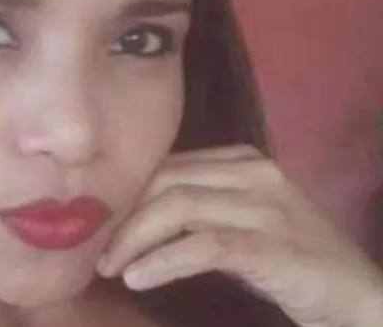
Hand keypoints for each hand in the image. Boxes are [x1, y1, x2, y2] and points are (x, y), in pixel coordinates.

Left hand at [97, 145, 382, 326]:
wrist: (354, 293)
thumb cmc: (287, 256)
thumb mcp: (236, 221)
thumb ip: (194, 209)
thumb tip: (130, 216)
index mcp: (241, 160)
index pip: (167, 166)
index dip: (128, 195)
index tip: (101, 225)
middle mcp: (254, 173)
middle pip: (166, 181)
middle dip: (125, 218)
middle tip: (100, 252)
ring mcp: (267, 207)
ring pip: (178, 208)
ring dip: (134, 240)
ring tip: (112, 267)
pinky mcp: (273, 245)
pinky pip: (203, 247)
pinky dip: (163, 261)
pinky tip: (139, 277)